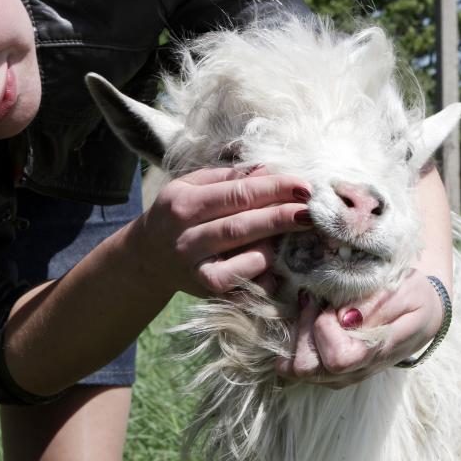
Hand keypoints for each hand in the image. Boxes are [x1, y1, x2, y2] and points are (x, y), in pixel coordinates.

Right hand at [137, 166, 312, 296]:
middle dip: (282, 216)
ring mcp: (195, 267)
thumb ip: (230, 177)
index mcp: (183, 202)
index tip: (304, 186)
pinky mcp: (206, 290)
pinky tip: (276, 259)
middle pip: (242, 225)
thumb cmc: (181, 213)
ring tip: (297, 232)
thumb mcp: (194, 185)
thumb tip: (271, 170)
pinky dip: (264, 270)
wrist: (148, 257)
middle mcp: (186, 237)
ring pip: (244, 256)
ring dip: (276, 244)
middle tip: (312, 210)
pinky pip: (244, 281)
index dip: (273, 189)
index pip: (237, 193)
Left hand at [276, 269, 443, 388]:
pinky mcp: (329, 371)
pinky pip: (297, 366)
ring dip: (296, 335)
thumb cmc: (414, 299)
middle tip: (313, 301)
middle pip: (307, 369)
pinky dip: (294, 341)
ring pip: (298, 370)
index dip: (325, 328)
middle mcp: (355, 371)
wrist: (424, 316)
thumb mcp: (405, 291)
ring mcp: (341, 375)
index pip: (337, 359)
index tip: (331, 303)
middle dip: (302, 331)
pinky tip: (307, 318)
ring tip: (310, 307)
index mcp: (376, 353)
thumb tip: (343, 316)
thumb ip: (377, 305)